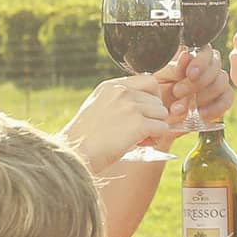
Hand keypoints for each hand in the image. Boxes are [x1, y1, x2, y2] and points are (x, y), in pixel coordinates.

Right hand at [59, 76, 174, 170]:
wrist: (74, 155)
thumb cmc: (84, 139)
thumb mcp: (98, 108)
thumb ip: (118, 101)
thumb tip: (146, 106)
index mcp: (111, 86)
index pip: (148, 80)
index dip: (151, 98)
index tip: (144, 113)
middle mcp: (122, 92)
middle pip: (157, 98)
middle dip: (153, 115)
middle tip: (142, 130)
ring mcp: (130, 106)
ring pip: (162, 113)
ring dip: (156, 127)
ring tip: (141, 138)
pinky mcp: (138, 124)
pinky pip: (162, 128)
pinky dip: (156, 138)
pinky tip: (142, 144)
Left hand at [166, 46, 233, 126]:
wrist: (158, 115)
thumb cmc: (157, 91)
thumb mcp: (158, 79)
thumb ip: (172, 68)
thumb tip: (186, 56)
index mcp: (191, 57)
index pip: (205, 51)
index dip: (201, 62)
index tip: (190, 74)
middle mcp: (207, 67)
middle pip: (215, 67)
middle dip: (198, 82)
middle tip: (177, 92)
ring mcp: (216, 82)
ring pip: (221, 83)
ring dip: (203, 96)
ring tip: (182, 107)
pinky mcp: (221, 99)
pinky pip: (226, 100)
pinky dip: (215, 108)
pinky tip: (201, 114)